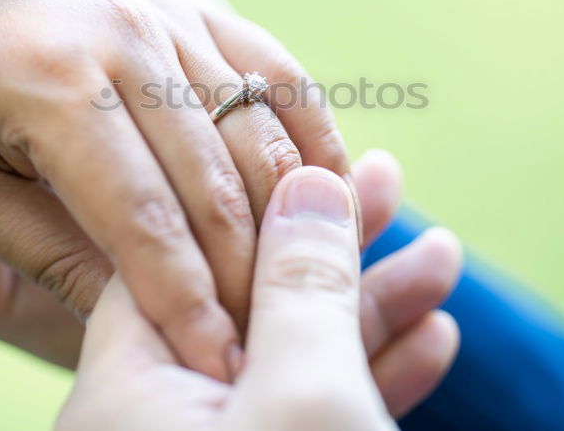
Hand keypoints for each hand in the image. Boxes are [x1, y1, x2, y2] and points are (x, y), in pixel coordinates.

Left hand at [0, 0, 345, 381]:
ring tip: (290, 286)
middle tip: (256, 343)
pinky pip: (277, 71)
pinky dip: (310, 134)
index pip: (143, 220)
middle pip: (216, 181)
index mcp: (52, 83)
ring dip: (285, 217)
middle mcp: (127, 37)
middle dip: (241, 276)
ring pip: (260, 132)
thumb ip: (45, 247)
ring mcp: (169, 12)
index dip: (183, 302)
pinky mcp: (192, 3)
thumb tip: (131, 317)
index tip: (210, 363)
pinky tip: (326, 189)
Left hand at [57, 166, 459, 429]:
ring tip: (444, 251)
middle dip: (333, 242)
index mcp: (119, 387)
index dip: (262, 199)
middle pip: (245, 295)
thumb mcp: (299, 404)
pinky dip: (370, 376)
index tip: (330, 158)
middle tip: (388, 178)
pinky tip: (435, 334)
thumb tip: (313, 184)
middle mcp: (144, 413)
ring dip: (372, 306)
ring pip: (288, 355)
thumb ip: (299, 289)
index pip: (177, 253)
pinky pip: (309, 410)